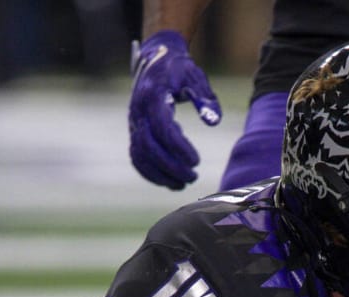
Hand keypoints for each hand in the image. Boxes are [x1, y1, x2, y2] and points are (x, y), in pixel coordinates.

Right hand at [129, 30, 223, 189]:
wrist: (155, 59)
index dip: (178, 147)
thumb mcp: (195, 76)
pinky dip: (150, 172)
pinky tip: (169, 181)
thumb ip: (205, 98)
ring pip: (140, 155)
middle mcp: (138, 111)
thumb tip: (213, 122)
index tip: (196, 161)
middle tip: (193, 176)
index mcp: (153, 96)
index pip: (162, 128)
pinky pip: (137, 156)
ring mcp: (134, 122)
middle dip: (170, 166)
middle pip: (149, 146)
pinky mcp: (135, 130)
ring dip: (160, 174)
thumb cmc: (178, 68)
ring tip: (182, 184)